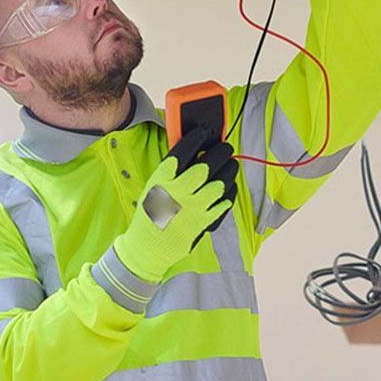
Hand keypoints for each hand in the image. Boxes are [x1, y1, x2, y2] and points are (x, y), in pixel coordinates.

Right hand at [114, 129, 238, 282]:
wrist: (148, 247)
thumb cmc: (149, 215)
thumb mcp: (153, 188)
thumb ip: (171, 172)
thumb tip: (193, 153)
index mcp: (162, 180)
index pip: (183, 151)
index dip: (196, 138)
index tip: (204, 133)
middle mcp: (178, 192)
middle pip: (207, 165)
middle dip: (220, 152)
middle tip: (226, 148)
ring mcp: (193, 208)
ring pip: (220, 183)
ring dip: (229, 171)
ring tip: (232, 165)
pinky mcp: (204, 222)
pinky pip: (224, 203)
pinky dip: (230, 193)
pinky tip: (230, 187)